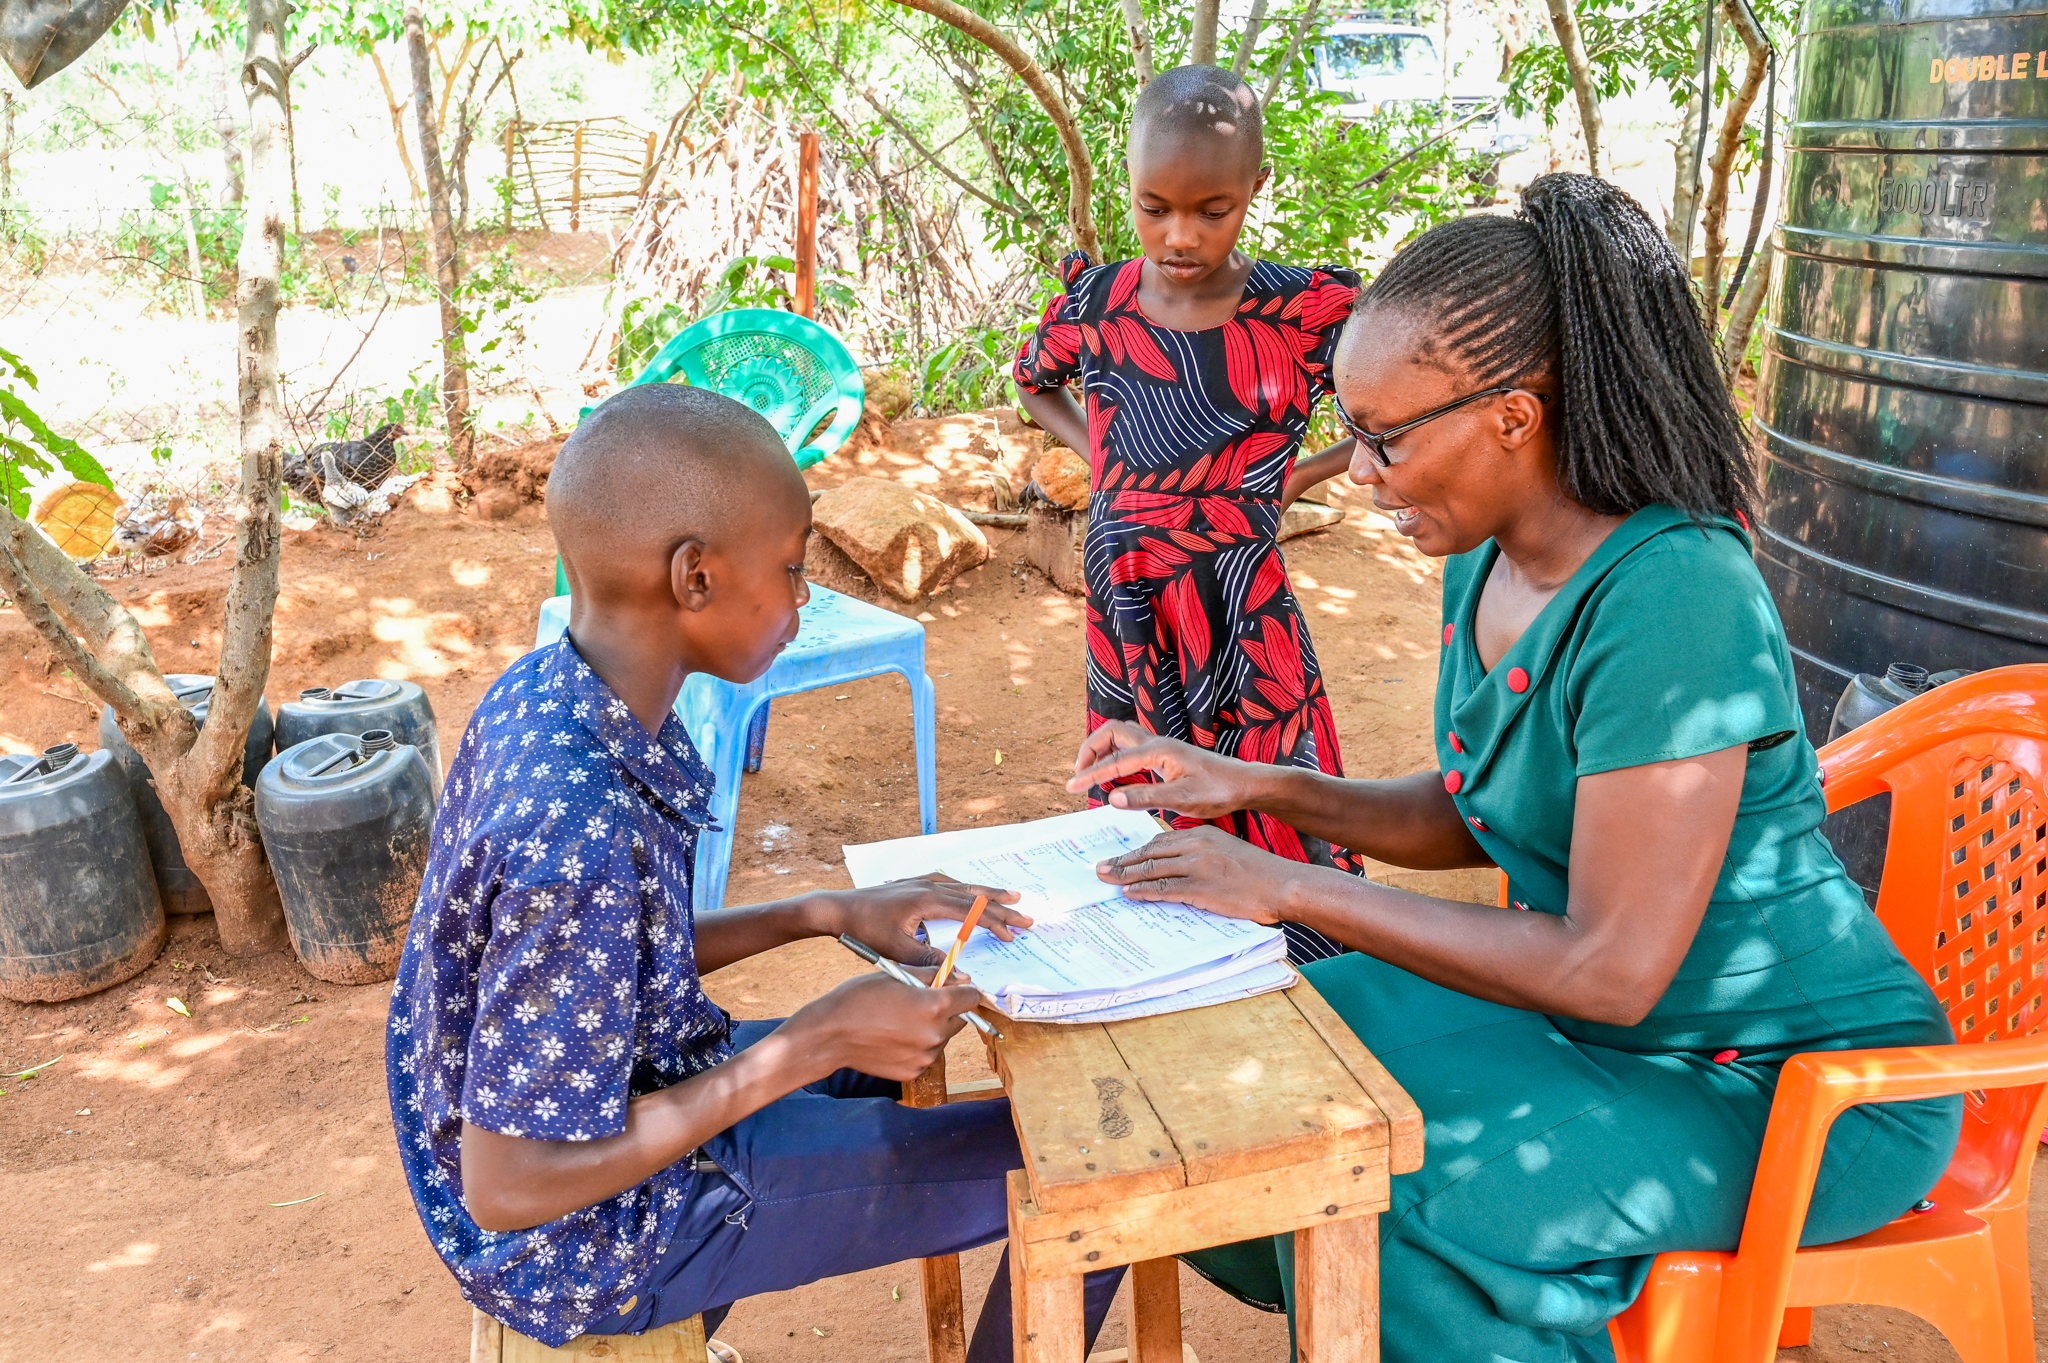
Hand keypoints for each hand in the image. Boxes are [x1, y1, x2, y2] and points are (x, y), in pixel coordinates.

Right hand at [781, 973, 984, 1081]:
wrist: (830, 1035)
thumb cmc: (859, 999)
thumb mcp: (896, 975)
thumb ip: (932, 976)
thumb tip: (961, 977)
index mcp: (934, 1006)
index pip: (971, 997)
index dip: (962, 990)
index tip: (951, 988)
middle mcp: (935, 1034)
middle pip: (960, 1019)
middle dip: (947, 1009)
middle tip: (919, 1003)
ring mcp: (925, 1057)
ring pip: (943, 1038)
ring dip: (932, 1028)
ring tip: (900, 1021)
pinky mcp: (914, 1072)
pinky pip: (926, 1055)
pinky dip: (917, 1046)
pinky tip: (893, 1038)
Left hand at [812, 877, 1028, 967]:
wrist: (838, 908)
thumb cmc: (865, 930)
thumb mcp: (896, 950)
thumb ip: (928, 961)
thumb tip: (958, 974)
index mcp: (929, 900)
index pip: (972, 911)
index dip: (995, 923)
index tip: (1013, 935)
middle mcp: (929, 886)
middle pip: (974, 894)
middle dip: (1002, 905)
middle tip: (1026, 914)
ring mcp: (921, 882)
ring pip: (964, 886)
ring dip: (988, 893)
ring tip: (1010, 896)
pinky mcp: (913, 884)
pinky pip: (949, 883)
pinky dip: (967, 888)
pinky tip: (969, 891)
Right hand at [1068, 721, 1263, 819]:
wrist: (1243, 784)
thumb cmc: (1218, 791)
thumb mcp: (1182, 799)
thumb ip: (1145, 797)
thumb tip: (1110, 798)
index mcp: (1158, 750)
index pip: (1114, 761)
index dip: (1090, 775)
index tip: (1071, 788)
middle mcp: (1156, 742)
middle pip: (1111, 732)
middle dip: (1089, 749)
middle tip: (1079, 775)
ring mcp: (1160, 746)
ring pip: (1120, 736)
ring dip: (1100, 749)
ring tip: (1090, 773)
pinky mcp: (1164, 754)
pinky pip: (1130, 746)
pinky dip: (1114, 756)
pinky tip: (1113, 776)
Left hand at [1094, 825, 1292, 925]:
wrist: (1282, 883)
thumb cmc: (1258, 873)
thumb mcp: (1226, 851)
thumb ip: (1201, 855)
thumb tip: (1177, 867)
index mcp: (1202, 834)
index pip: (1160, 840)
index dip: (1137, 850)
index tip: (1121, 856)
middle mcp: (1195, 845)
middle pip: (1149, 852)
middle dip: (1123, 861)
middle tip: (1101, 867)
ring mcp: (1196, 865)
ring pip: (1151, 869)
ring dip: (1124, 875)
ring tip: (1106, 880)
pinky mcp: (1200, 887)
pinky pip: (1163, 888)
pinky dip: (1143, 890)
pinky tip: (1129, 893)